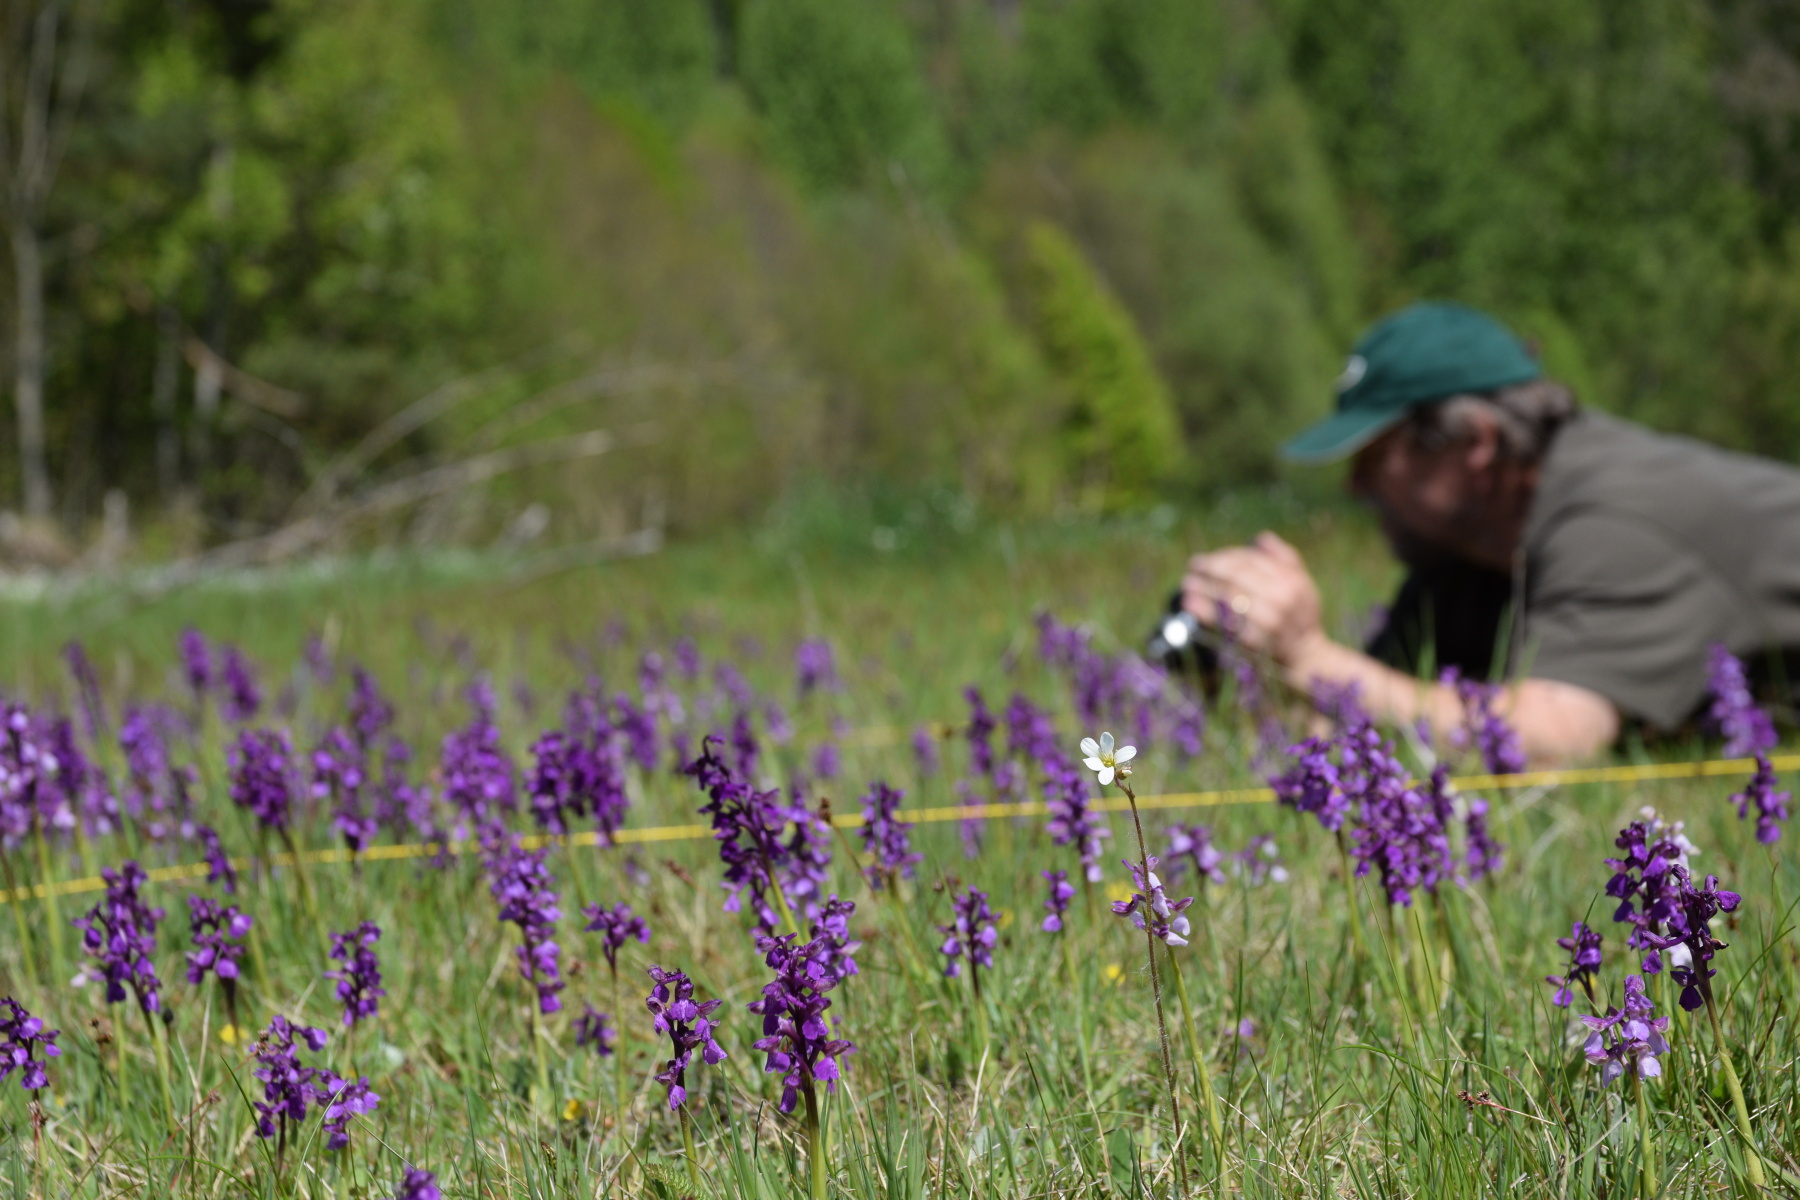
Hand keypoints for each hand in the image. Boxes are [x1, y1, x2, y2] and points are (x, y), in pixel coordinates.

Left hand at [1181, 531, 1326, 667]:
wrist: (1306, 655)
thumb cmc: (1301, 616)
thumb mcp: (1303, 584)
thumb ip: (1285, 558)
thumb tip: (1259, 538)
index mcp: (1292, 580)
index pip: (1251, 560)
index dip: (1226, 556)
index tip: (1210, 558)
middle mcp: (1281, 598)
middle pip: (1238, 575)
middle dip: (1211, 567)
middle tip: (1194, 565)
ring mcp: (1268, 620)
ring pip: (1228, 596)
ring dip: (1203, 587)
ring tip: (1187, 583)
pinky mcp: (1255, 641)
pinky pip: (1224, 622)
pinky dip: (1204, 611)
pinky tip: (1190, 604)